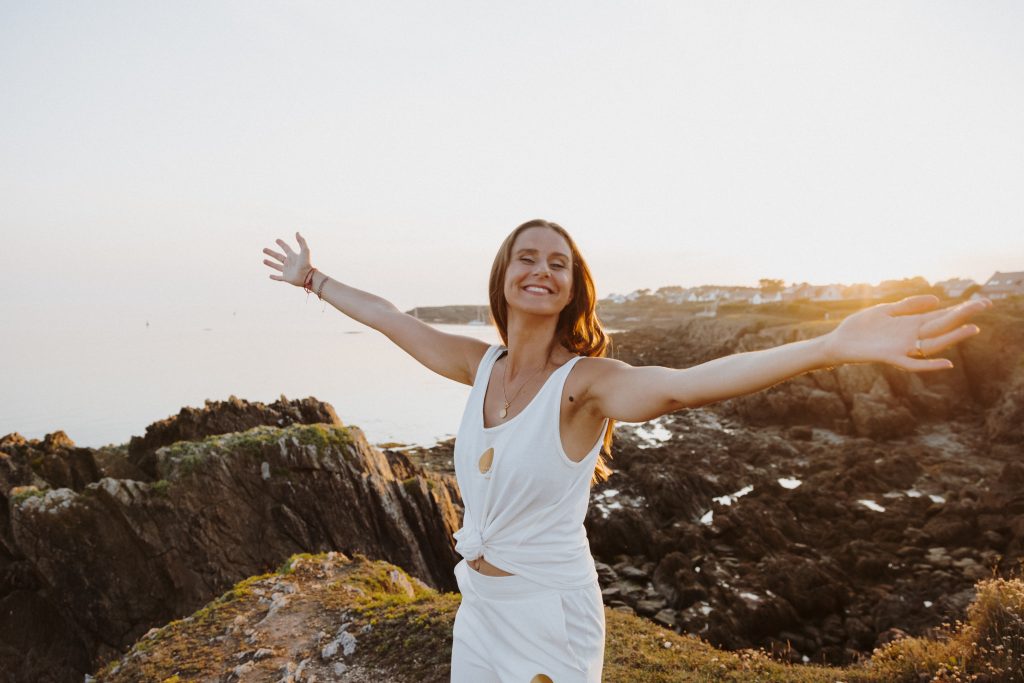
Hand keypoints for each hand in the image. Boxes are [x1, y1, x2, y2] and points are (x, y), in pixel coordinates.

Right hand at [263, 232, 312, 286]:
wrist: (307, 276)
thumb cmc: (307, 263)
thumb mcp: (305, 250)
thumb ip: (301, 241)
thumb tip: (297, 232)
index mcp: (293, 256)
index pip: (286, 248)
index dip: (282, 244)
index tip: (277, 240)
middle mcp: (289, 263)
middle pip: (278, 256)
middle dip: (271, 253)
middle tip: (264, 249)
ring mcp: (287, 270)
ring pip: (277, 266)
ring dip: (270, 263)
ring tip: (263, 260)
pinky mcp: (286, 278)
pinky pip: (279, 277)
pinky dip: (274, 277)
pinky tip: (270, 276)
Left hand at [825, 295, 992, 371]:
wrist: (838, 341)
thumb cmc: (861, 326)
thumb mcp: (885, 310)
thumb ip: (908, 305)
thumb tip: (937, 300)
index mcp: (910, 323)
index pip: (940, 316)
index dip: (960, 310)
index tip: (982, 302)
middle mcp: (911, 336)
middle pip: (942, 326)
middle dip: (962, 316)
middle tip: (986, 305)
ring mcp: (902, 348)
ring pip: (933, 344)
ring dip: (952, 338)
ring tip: (972, 329)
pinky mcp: (890, 357)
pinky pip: (913, 364)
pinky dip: (929, 365)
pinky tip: (946, 364)